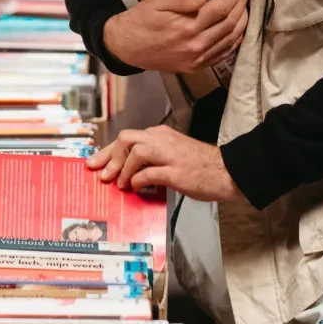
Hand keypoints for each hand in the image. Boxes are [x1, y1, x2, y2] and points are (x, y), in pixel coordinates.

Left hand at [86, 125, 242, 202]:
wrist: (227, 171)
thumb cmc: (200, 165)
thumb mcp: (172, 153)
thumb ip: (151, 158)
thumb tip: (126, 171)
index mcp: (160, 134)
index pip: (126, 138)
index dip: (107, 151)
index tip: (95, 163)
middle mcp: (162, 140)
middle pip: (126, 139)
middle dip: (110, 157)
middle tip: (103, 175)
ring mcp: (169, 154)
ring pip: (135, 153)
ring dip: (123, 170)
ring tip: (121, 184)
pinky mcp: (176, 171)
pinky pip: (149, 173)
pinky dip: (138, 181)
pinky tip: (137, 189)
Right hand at [102, 0, 246, 73]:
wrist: (125, 48)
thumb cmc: (139, 20)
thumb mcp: (156, 3)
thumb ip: (181, 0)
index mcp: (186, 27)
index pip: (220, 9)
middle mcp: (196, 45)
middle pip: (229, 24)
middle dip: (241, 6)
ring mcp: (197, 59)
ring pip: (230, 40)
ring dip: (242, 23)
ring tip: (245, 8)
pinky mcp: (196, 67)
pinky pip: (222, 54)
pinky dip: (234, 41)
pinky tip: (237, 30)